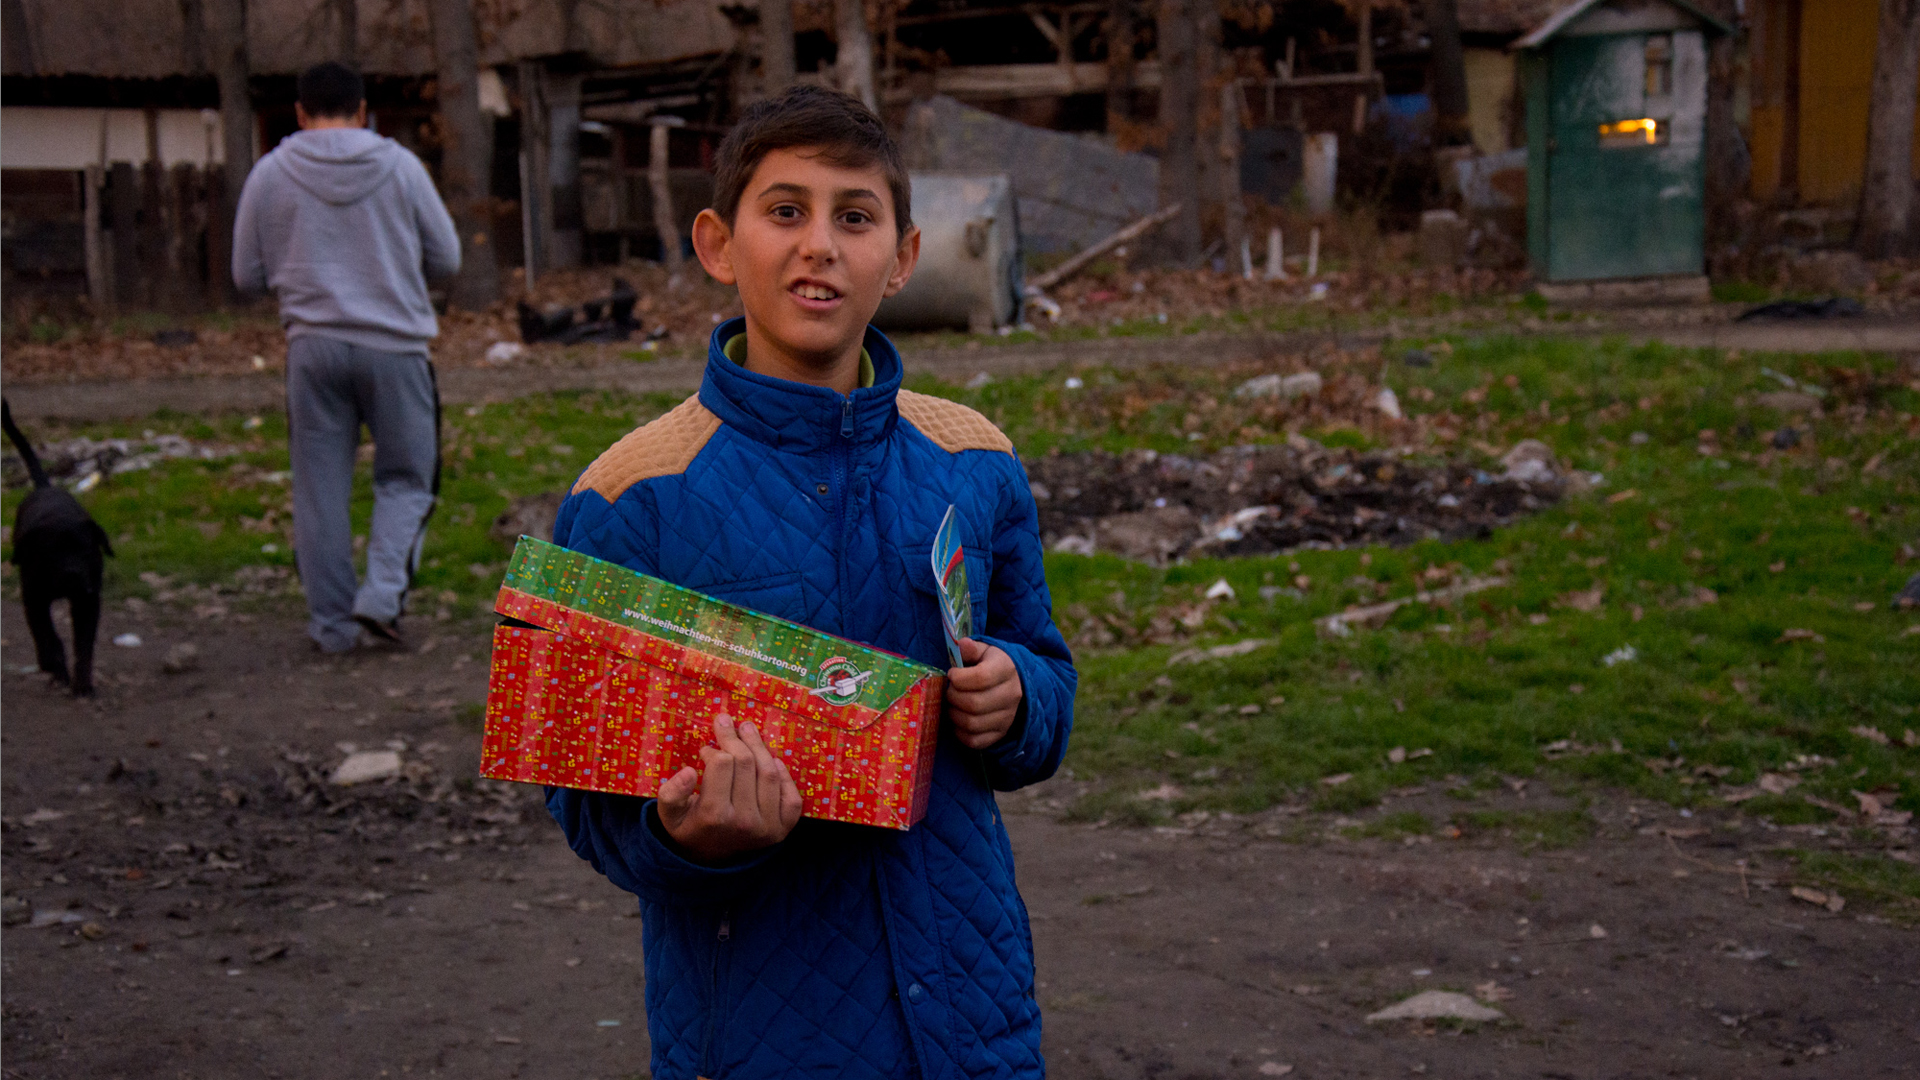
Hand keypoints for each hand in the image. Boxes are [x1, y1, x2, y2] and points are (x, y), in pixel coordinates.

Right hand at [657, 715, 802, 864]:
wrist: (711, 858)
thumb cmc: (690, 827)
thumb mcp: (669, 814)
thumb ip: (670, 793)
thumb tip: (688, 772)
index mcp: (715, 816)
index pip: (722, 764)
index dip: (714, 750)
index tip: (706, 748)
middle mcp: (745, 822)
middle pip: (747, 763)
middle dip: (736, 737)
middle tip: (727, 722)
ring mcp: (768, 827)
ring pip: (770, 773)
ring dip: (760, 746)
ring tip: (748, 730)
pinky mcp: (783, 829)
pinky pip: (791, 795)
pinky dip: (784, 775)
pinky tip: (771, 761)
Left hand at [945, 638, 1023, 749]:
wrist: (1013, 683)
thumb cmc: (991, 665)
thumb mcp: (983, 651)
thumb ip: (971, 648)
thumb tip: (962, 644)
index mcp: (1006, 670)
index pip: (981, 678)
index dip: (959, 678)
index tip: (952, 674)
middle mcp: (1011, 695)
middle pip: (974, 703)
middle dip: (953, 697)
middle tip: (949, 691)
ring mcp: (1007, 717)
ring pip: (972, 724)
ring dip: (954, 715)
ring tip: (952, 705)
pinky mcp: (1000, 733)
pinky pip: (975, 741)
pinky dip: (961, 733)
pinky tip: (958, 720)